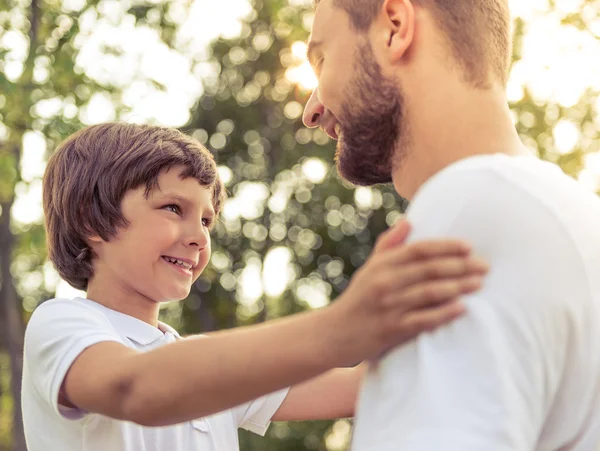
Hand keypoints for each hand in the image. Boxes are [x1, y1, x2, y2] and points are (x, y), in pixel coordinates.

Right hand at [326, 219, 487, 365]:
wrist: (335, 333)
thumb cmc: (358, 298)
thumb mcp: (370, 268)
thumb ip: (390, 244)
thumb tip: (409, 220)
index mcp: (382, 265)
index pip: (419, 250)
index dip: (446, 246)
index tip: (469, 247)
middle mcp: (385, 283)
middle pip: (429, 269)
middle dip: (461, 266)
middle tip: (485, 266)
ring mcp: (389, 306)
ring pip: (430, 293)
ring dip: (458, 287)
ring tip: (480, 284)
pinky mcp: (392, 329)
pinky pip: (423, 319)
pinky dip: (444, 313)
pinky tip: (462, 308)